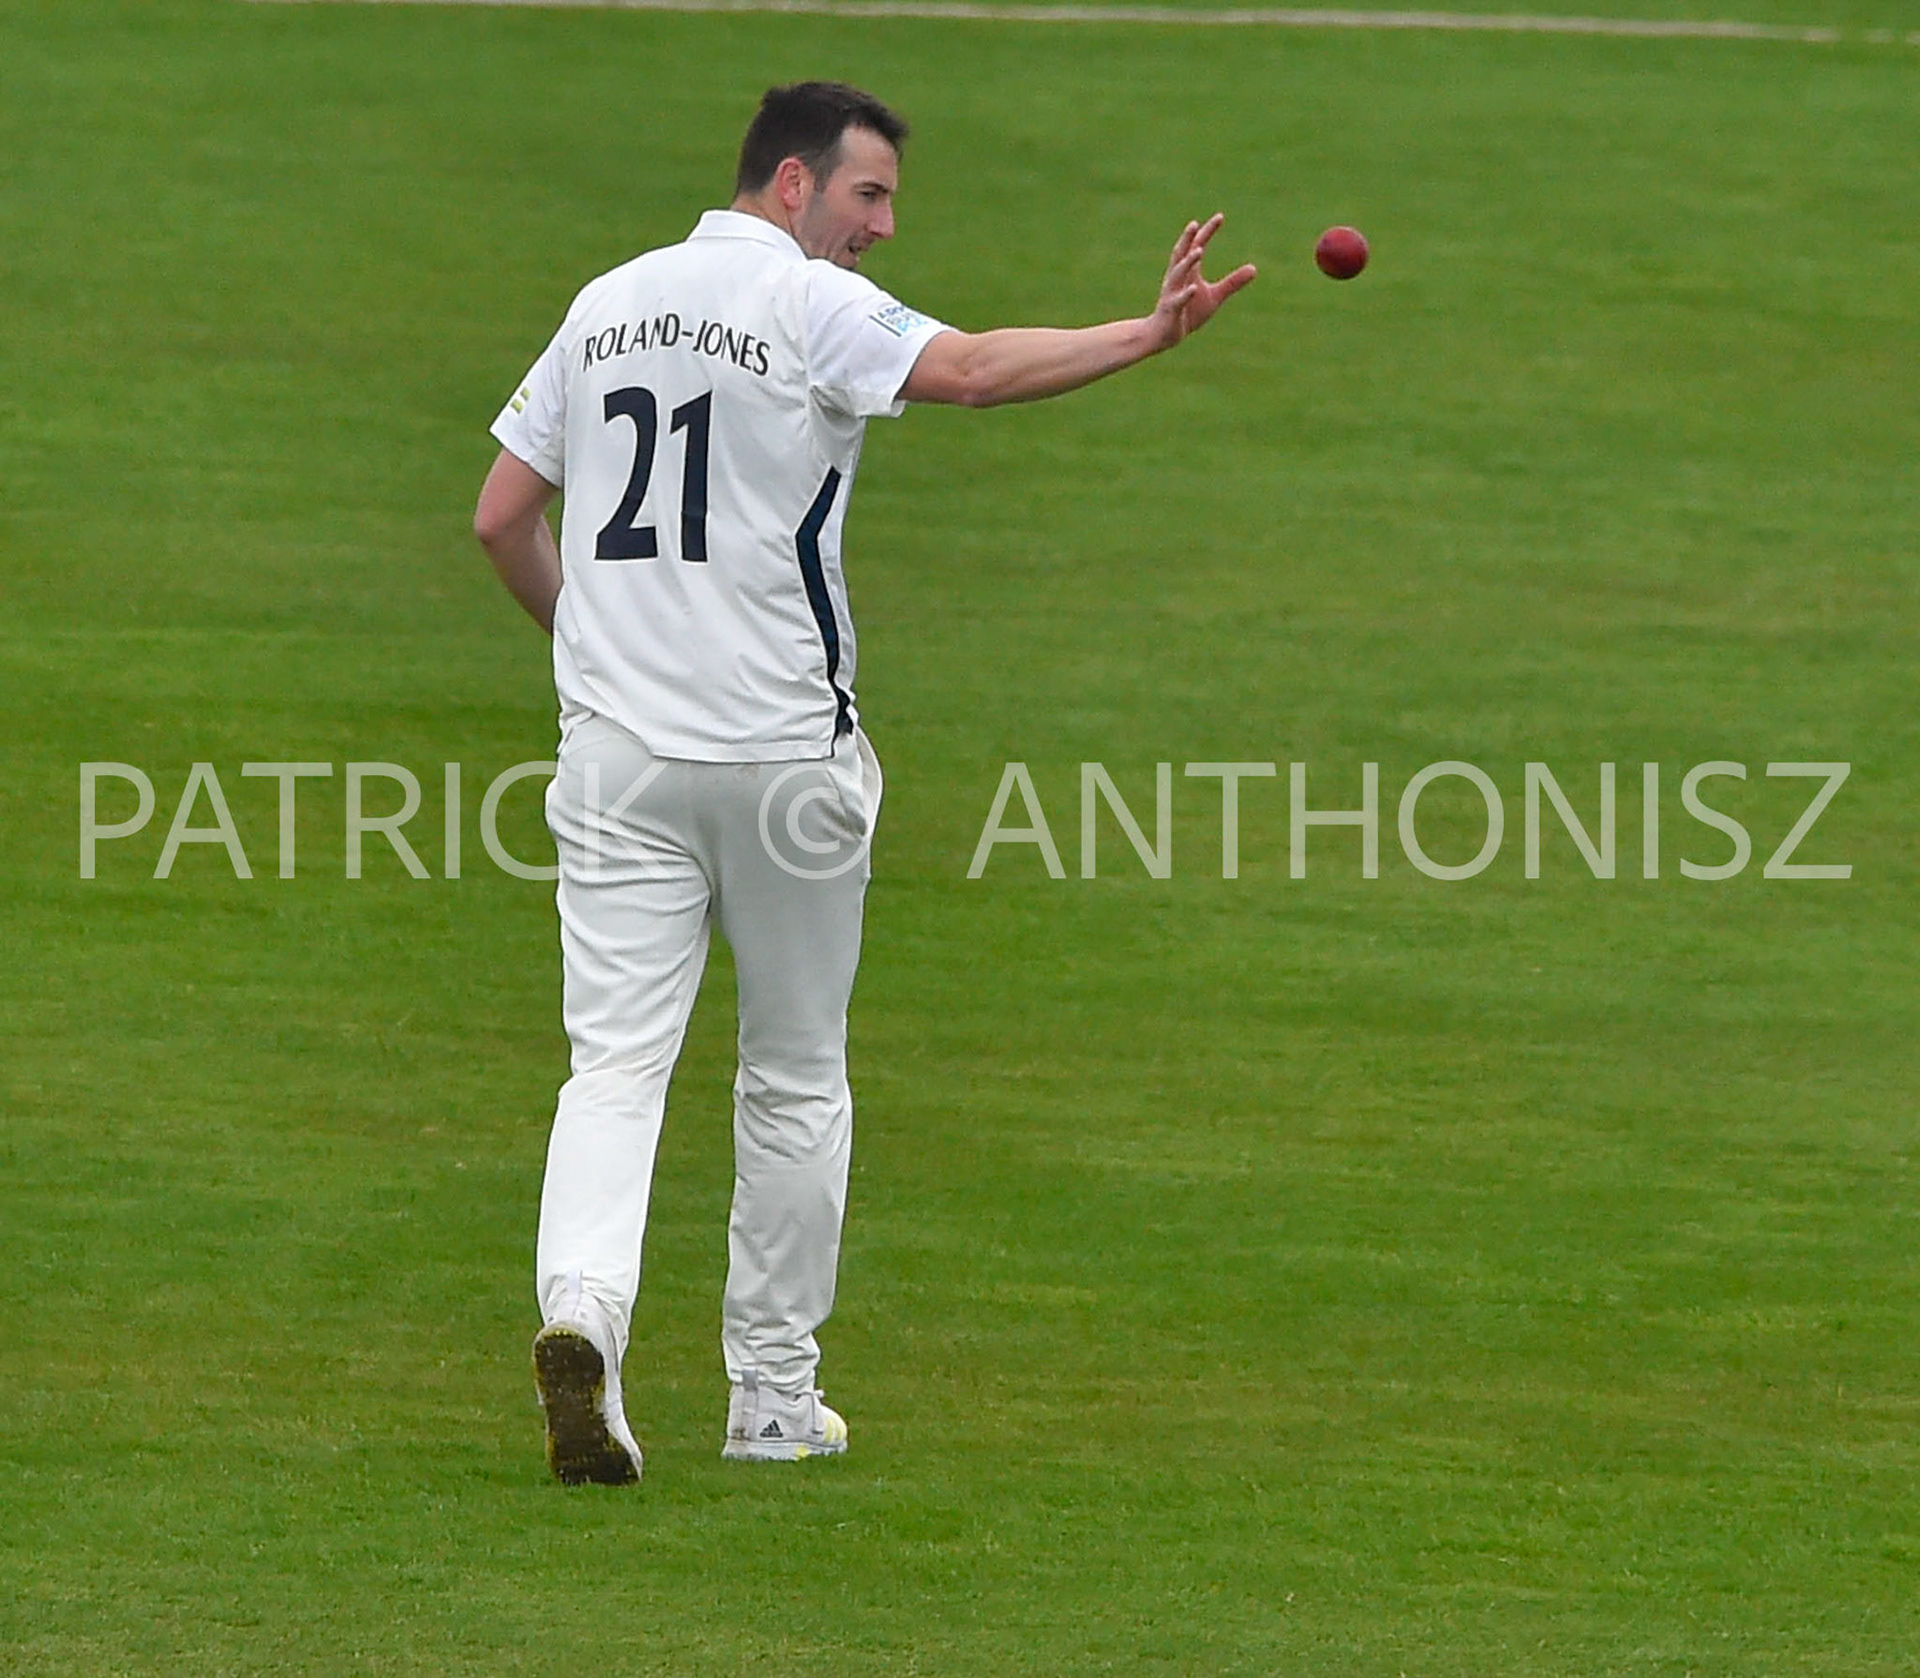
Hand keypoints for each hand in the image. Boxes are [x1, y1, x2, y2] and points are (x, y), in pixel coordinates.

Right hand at [1150, 214, 1257, 349]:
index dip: (1207, 232)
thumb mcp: (1214, 297)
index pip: (1197, 246)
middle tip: (1194, 224)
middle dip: (1187, 239)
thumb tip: (1254, 268)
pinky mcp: (1171, 310)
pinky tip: (1193, 288)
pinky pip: (1178, 300)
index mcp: (1188, 272)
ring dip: (1188, 262)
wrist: (1164, 335)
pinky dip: (1185, 294)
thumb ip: (1232, 283)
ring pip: (1178, 274)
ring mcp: (1172, 293)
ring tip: (1199, 250)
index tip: (1220, 217)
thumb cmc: (1188, 313)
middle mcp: (1177, 278)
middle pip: (1181, 254)